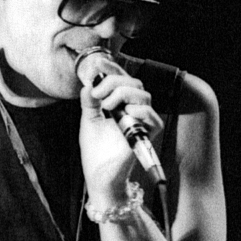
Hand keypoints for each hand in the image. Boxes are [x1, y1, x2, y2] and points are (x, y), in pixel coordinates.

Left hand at [79, 70, 161, 202]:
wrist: (99, 175)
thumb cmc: (96, 152)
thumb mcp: (89, 120)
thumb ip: (89, 101)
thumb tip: (88, 84)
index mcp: (119, 104)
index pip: (122, 80)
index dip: (113, 68)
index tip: (97, 64)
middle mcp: (132, 110)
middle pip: (134, 83)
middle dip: (114, 81)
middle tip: (97, 93)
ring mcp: (141, 122)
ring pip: (143, 95)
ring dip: (123, 93)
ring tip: (106, 106)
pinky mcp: (146, 134)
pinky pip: (152, 116)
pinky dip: (140, 110)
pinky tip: (125, 113)